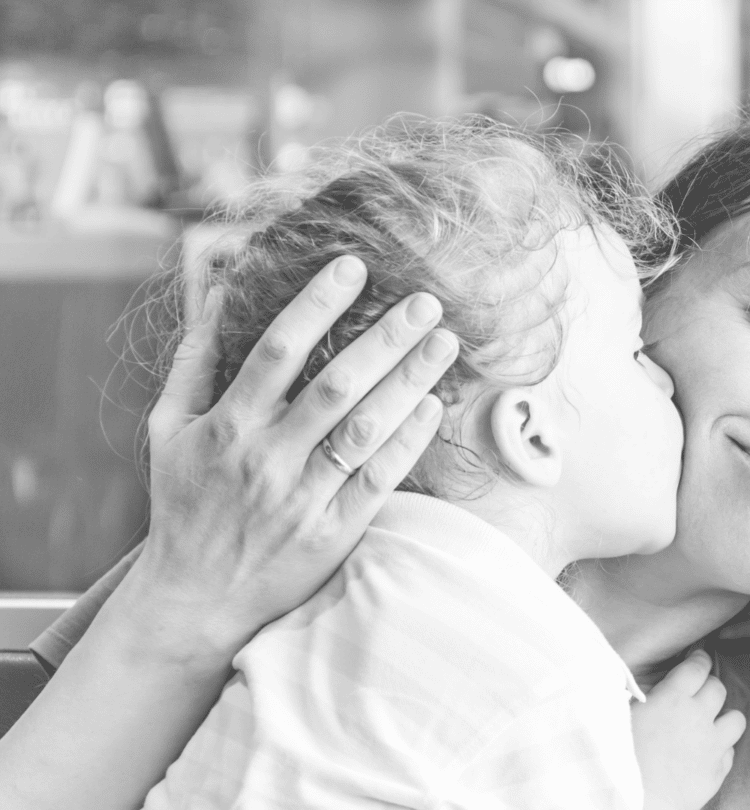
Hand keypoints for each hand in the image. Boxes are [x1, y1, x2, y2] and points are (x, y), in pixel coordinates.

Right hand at [129, 256, 458, 665]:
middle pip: (335, 385)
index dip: (316, 305)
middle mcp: (267, 458)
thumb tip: (215, 294)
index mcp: (228, 426)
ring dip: (408, 382)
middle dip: (384, 338)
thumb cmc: (184, 503)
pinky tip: (434, 405)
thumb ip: (193, 362)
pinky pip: (378, 478)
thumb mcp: (170, 430)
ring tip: (444, 342)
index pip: (277, 350)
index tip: (353, 268)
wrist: (194, 601)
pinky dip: (407, 440)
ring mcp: (303, 497)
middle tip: (425, 300)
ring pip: (364, 429)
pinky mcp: (334, 531)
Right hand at [631, 650, 746, 809]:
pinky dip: (721, 750)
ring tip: (709, 724)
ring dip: (724, 718)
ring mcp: (712, 745)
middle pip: (718, 688)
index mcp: (672, 697)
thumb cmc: (618, 758)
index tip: (697, 661)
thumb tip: (638, 687)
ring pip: (736, 719)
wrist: (636, 801)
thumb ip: (636, 698)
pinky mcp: (717, 772)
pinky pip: (730, 752)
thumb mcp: (619, 716)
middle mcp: (698, 716)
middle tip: (697, 694)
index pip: (698, 666)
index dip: (699, 660)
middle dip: (709, 687)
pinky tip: (705, 754)